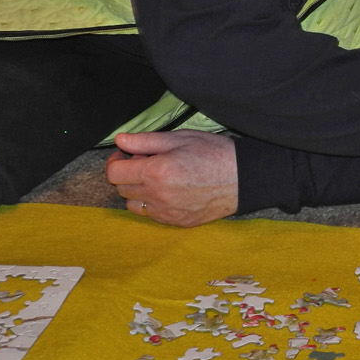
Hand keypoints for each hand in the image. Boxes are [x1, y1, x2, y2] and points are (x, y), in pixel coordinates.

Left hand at [106, 130, 239, 226]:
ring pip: (133, 205)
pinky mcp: (177, 222)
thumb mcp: (181, 138)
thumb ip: (146, 140)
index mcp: (155, 171)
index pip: (114, 173)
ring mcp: (167, 212)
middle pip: (122, 189)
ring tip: (158, 180)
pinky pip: (152, 215)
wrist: (245, 178)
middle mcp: (157, 195)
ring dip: (138, 191)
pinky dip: (154, 203)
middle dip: (129, 174)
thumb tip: (120, 140)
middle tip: (148, 163)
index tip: (129, 155)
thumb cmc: (215, 153)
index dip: (118, 161)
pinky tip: (171, 191)